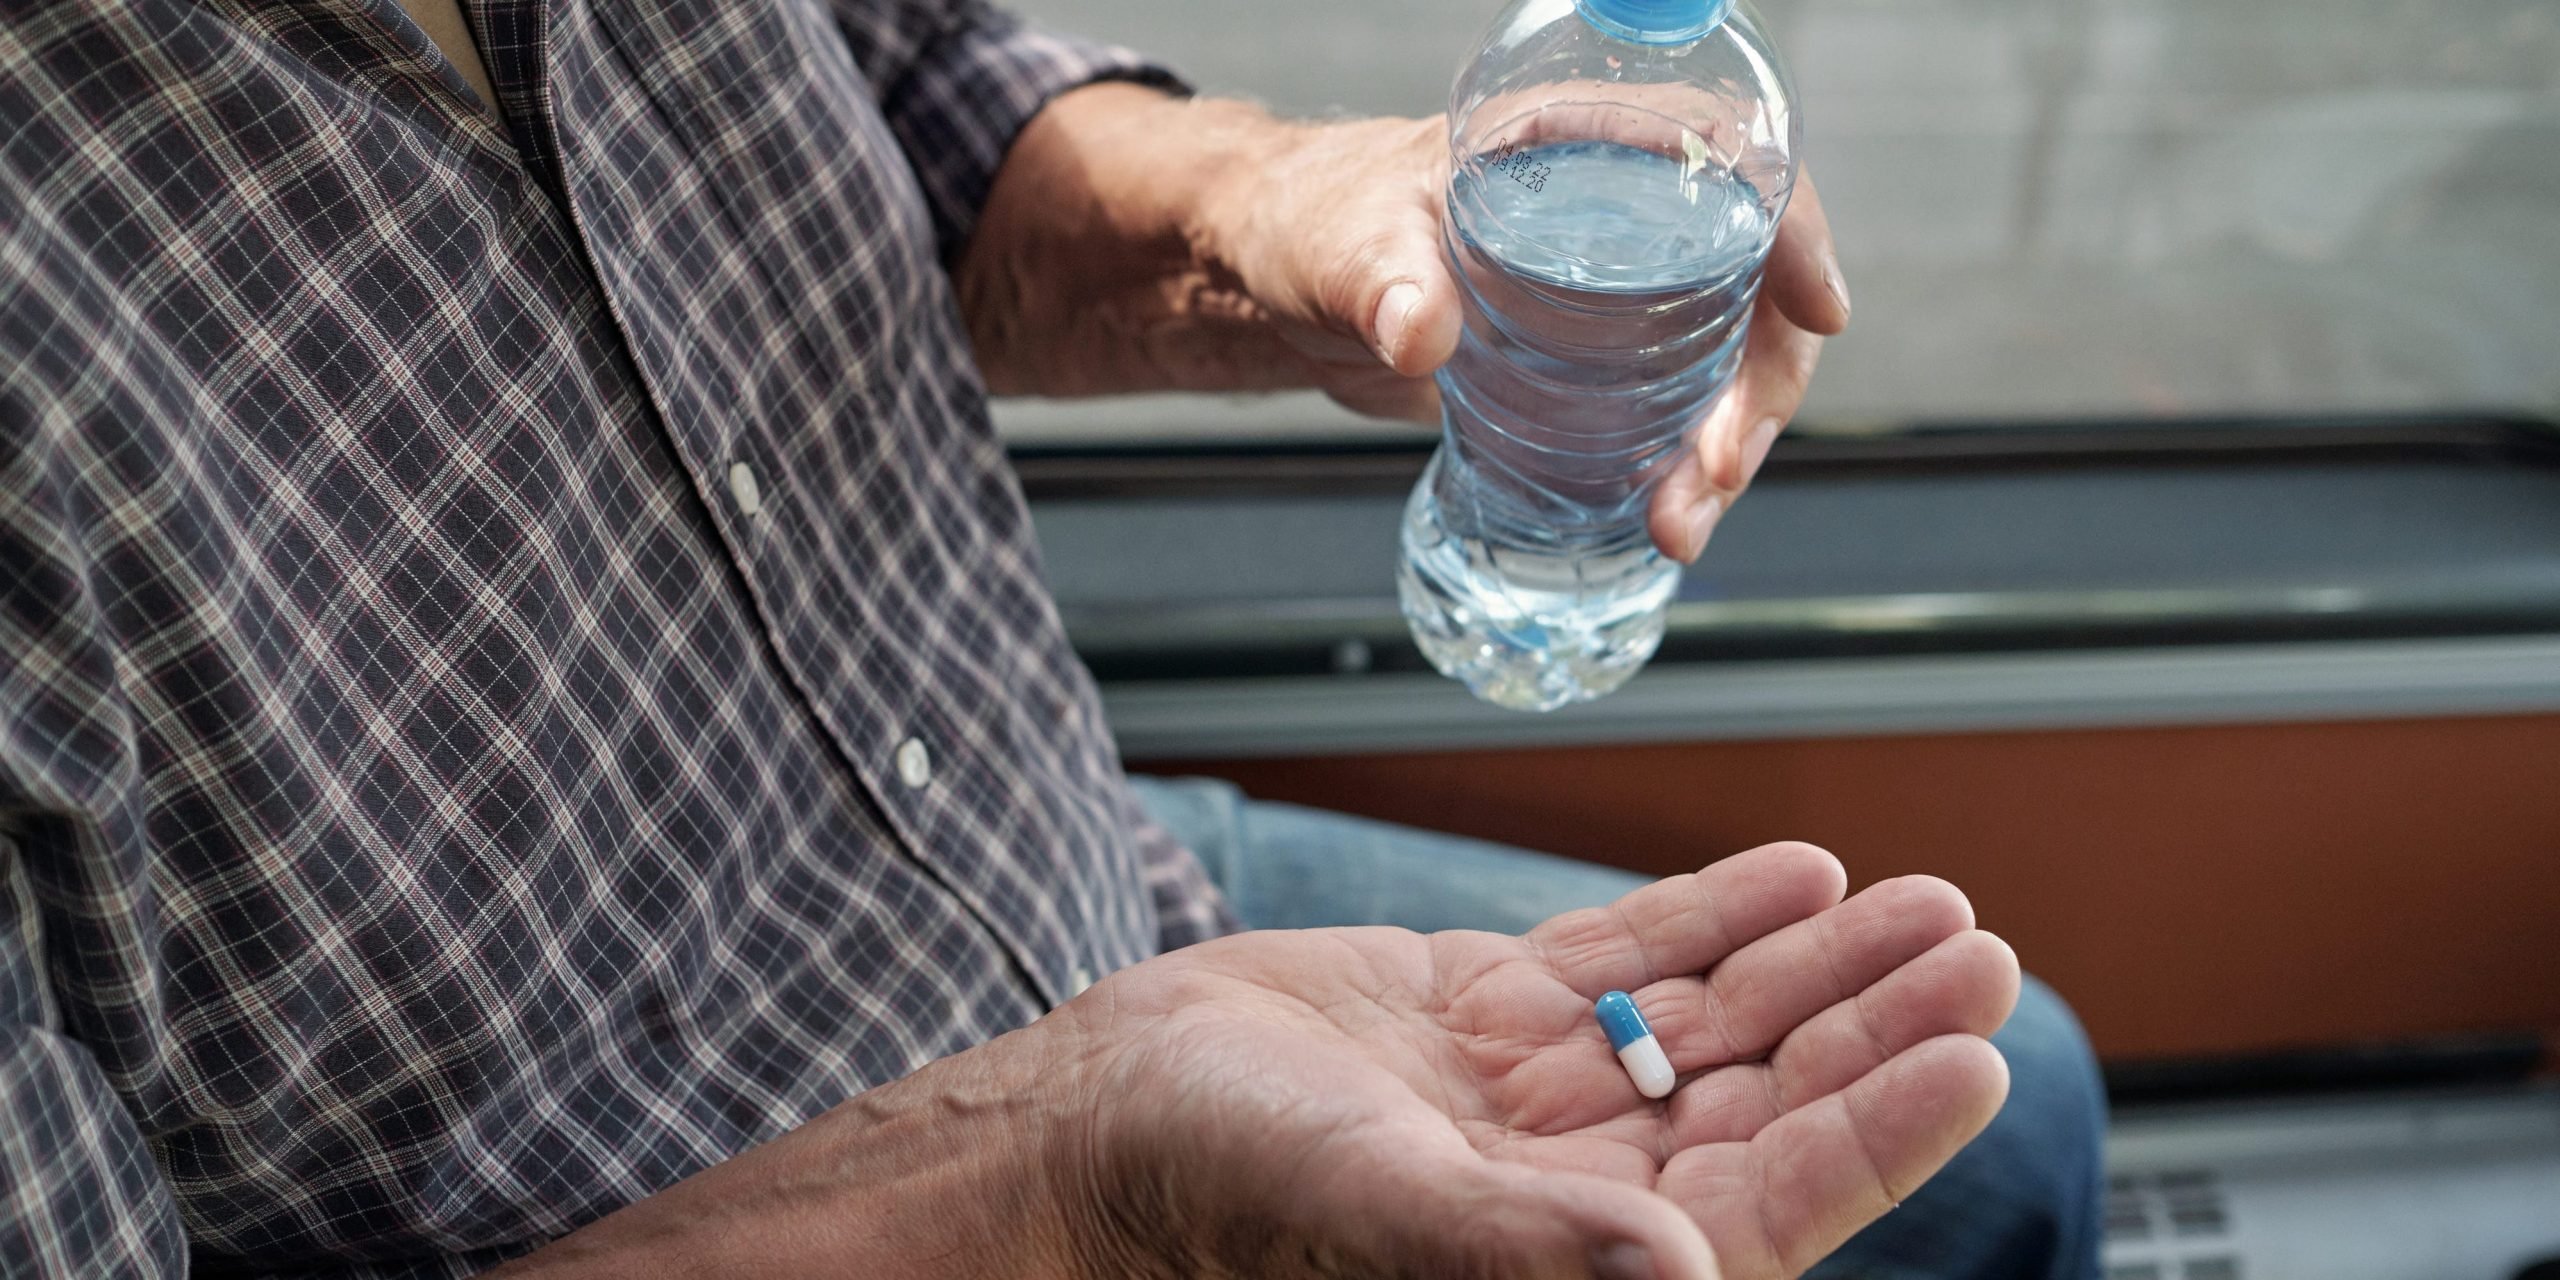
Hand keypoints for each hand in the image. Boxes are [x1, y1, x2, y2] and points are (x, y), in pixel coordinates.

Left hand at [958, 85, 1851, 564]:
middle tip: (1704, 480)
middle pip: (1751, 285)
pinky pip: (1671, 402)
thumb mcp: (1336, 246)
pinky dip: (1680, 462)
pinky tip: (1659, 520)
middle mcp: (1620, 210)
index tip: (1820, 309)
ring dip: (1723, 447)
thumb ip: (1375, 279)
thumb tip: (1417, 330)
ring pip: (1723, 359)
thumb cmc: (1302, 225)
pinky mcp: (1588, 357)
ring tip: (1676, 525)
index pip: (1734, 162)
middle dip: (1756, 390)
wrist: (1268, 283)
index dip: (1795, 229)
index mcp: (1583, 144)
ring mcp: (1613, 288)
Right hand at [1049, 843, 2014, 1277]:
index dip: (1880, 1129)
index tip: (1980, 1059)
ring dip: (1816, 962)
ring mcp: (1535, 1093)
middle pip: (1767, 1098)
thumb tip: (1692, 1273)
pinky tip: (1794, 874)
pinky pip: (1626, 959)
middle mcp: (1575, 1183)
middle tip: (1976, 948)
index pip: (1773, 1201)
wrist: (1096, 1124)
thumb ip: (1531, 1246)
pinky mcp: (1482, 1012)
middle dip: (1871, 1025)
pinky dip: (1711, 916)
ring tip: (1919, 900)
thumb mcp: (1380, 1212)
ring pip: (1714, 1019)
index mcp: (1576, 1258)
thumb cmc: (1212, 1192)